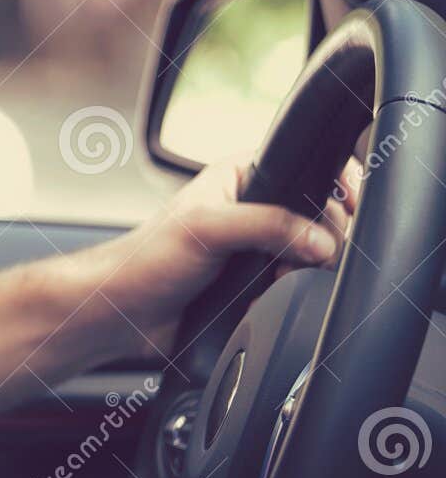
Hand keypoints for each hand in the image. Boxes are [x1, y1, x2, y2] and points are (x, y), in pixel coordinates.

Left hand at [90, 156, 355, 356]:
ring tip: (284, 274)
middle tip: (312, 251)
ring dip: (311, 265)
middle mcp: (252, 208)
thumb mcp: (207, 229)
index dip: (332, 180)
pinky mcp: (259, 283)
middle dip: (326, 232)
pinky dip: (299, 289)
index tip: (351, 201)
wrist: (125, 313)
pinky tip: (280, 292)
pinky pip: (298, 283)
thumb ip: (266, 226)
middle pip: (319, 213)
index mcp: (238, 177)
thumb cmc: (146, 259)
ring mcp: (258, 247)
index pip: (302, 164)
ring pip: (313, 251)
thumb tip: (320, 239)